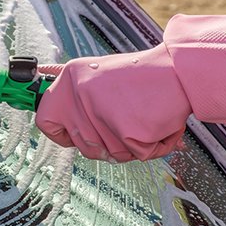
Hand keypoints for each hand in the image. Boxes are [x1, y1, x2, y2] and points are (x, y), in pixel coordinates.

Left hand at [35, 14, 225, 161]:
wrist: (181, 71)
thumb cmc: (145, 76)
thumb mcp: (99, 74)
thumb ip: (77, 95)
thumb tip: (55, 110)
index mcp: (69, 78)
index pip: (45, 120)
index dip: (61, 134)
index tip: (73, 135)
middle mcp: (78, 94)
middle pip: (82, 144)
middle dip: (106, 142)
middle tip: (126, 121)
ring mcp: (100, 114)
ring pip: (110, 153)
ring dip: (131, 144)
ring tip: (143, 116)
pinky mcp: (125, 131)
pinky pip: (136, 154)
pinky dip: (152, 145)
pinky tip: (157, 122)